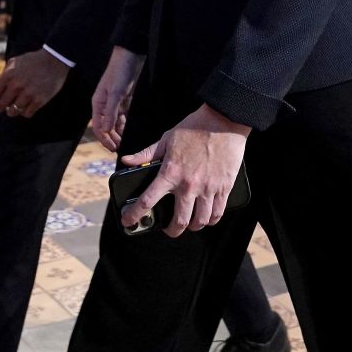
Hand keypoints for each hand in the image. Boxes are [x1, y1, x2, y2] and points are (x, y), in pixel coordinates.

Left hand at [0, 49, 69, 118]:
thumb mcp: (15, 62)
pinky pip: (27, 114)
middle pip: (0, 106)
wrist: (55, 59)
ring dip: (13, 111)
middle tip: (4, 107)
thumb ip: (4, 74)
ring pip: (13, 112)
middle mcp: (16, 86)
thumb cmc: (33, 60)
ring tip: (16, 108)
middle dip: (1, 107)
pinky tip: (27, 107)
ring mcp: (28, 94)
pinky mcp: (39, 100)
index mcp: (8, 75)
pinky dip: (25, 112)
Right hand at [92, 46, 144, 151]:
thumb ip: (110, 112)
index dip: (104, 139)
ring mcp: (114, 102)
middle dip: (111, 138)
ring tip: (124, 142)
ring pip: (114, 122)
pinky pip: (122, 116)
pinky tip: (128, 130)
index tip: (112, 149)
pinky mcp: (123, 99)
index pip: (99, 126)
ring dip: (118, 132)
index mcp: (98, 103)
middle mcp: (104, 105)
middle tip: (120, 148)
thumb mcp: (115, 93)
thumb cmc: (119, 73)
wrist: (129, 57)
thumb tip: (106, 130)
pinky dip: (124, 124)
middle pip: (106, 126)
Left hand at [121, 104, 250, 238]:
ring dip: (192, 227)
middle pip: (178, 221)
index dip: (134, 215)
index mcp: (170, 172)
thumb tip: (126, 161)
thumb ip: (146, 154)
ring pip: (200, 221)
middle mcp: (188, 184)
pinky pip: (217, 213)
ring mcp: (208, 188)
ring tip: (189, 224)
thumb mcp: (166, 139)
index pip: (147, 200)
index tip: (128, 221)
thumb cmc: (194, 128)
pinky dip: (211, 220)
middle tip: (168, 229)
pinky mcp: (224, 187)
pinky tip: (207, 217)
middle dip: (171, 231)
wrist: (223, 121)